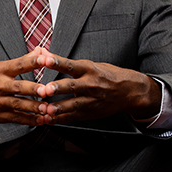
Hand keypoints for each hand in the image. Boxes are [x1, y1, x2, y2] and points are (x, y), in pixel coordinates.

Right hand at [0, 47, 49, 125]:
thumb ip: (22, 61)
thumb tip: (41, 51)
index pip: (18, 64)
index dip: (32, 61)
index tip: (45, 59)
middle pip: (18, 88)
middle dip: (33, 90)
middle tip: (47, 91)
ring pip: (18, 105)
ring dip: (34, 108)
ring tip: (48, 109)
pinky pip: (16, 118)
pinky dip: (29, 120)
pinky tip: (40, 120)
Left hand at [32, 51, 160, 123]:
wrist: (129, 91)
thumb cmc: (106, 75)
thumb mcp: (89, 64)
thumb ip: (64, 62)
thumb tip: (42, 52)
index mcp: (89, 69)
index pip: (71, 65)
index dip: (58, 62)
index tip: (46, 60)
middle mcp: (90, 84)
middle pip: (72, 86)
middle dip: (58, 88)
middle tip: (46, 90)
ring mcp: (90, 100)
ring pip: (73, 104)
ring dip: (59, 108)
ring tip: (46, 110)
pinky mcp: (89, 112)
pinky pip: (73, 116)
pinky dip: (60, 119)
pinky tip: (48, 119)